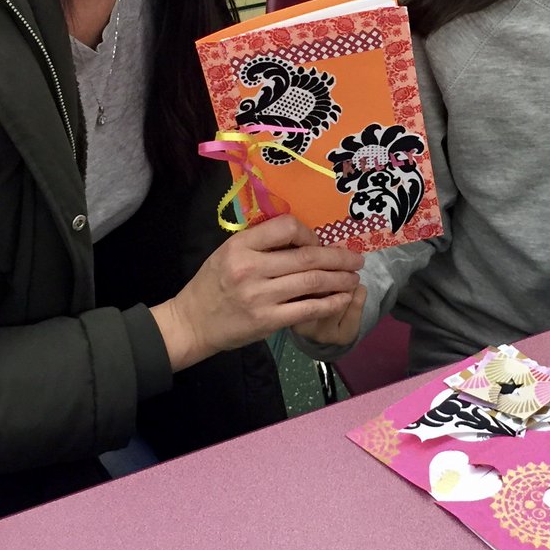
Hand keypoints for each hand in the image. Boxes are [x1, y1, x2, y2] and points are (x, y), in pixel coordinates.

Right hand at [151, 215, 362, 370]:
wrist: (192, 322)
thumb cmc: (212, 284)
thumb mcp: (228, 252)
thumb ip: (260, 243)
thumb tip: (301, 238)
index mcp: (241, 245)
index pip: (286, 227)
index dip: (310, 233)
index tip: (319, 242)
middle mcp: (251, 268)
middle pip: (307, 257)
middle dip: (338, 257)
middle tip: (357, 258)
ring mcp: (260, 296)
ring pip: (312, 282)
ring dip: (340, 279)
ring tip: (354, 277)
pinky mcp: (267, 320)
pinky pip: (308, 309)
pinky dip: (330, 303)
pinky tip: (343, 299)